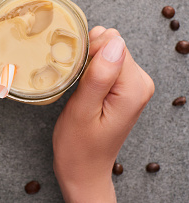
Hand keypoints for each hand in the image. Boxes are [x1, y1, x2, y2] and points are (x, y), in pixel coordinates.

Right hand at [52, 26, 154, 202]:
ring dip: (87, 59)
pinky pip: (106, 60)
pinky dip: (89, 65)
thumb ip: (99, 76)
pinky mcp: (123, 86)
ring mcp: (133, 84)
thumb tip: (113, 42)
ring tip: (76, 82)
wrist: (83, 169)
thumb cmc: (78, 146)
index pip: (113, 44)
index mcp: (134, 88)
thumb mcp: (82, 111)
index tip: (73, 71)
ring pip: (108, 49)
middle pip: (112, 44)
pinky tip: (80, 81)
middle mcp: (140, 83)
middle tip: (72, 78)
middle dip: (87, 54)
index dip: (87, 52)